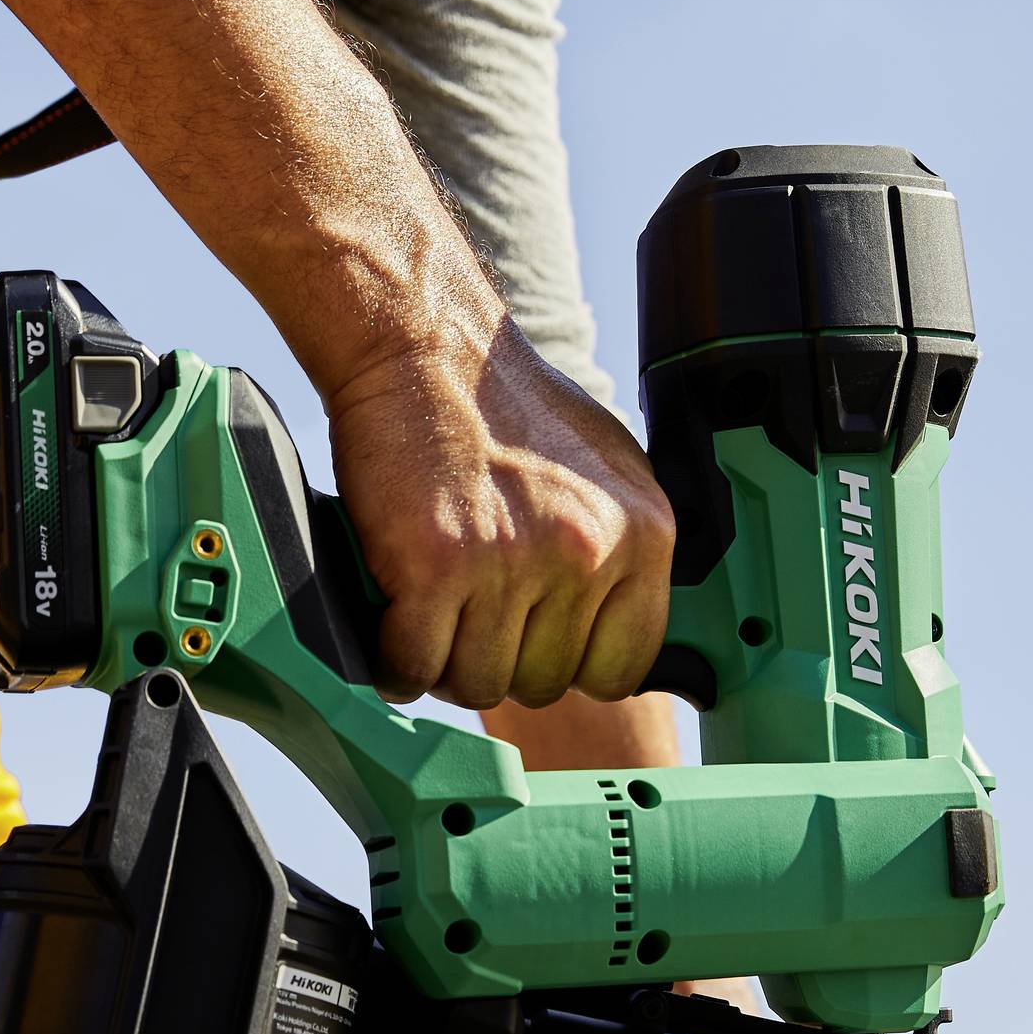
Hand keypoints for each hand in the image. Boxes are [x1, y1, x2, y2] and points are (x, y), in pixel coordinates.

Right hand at [328, 320, 673, 709]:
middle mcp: (588, 553)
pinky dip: (393, 659)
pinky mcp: (436, 566)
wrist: (427, 350)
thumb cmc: (508, 410)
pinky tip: (390, 622)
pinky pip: (415, 664)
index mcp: (642, 534)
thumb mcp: (606, 474)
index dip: (567, 664)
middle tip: (467, 616)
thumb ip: (620, 551)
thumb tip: (615, 625)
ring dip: (443, 663)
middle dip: (500, 660)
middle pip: (543, 683)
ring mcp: (513, 562)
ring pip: (477, 683)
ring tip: (428, 615)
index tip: (532, 642)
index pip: (619, 668)